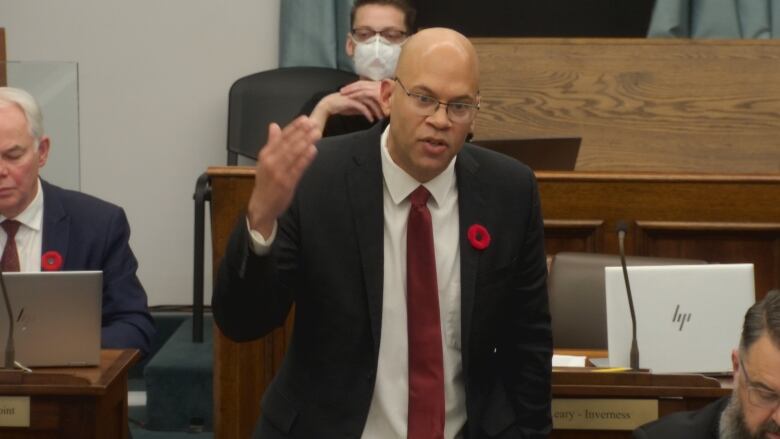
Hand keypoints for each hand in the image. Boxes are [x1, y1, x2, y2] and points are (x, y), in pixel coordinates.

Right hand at [247, 116, 320, 237]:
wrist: (262, 206)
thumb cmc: (266, 183)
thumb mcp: (265, 161)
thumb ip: (271, 143)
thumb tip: (274, 126)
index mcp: (265, 154)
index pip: (281, 137)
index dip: (293, 127)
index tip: (304, 119)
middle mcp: (270, 162)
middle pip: (288, 144)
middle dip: (302, 132)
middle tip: (313, 123)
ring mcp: (278, 172)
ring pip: (293, 154)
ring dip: (306, 142)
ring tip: (316, 133)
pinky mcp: (286, 183)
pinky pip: (297, 169)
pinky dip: (305, 158)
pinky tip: (313, 150)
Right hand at [309, 80, 384, 131]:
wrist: (329, 104)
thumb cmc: (343, 105)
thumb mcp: (356, 107)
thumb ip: (365, 107)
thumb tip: (373, 112)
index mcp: (362, 91)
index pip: (376, 94)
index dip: (383, 102)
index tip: (388, 110)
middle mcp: (360, 91)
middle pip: (375, 97)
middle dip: (382, 106)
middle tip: (387, 115)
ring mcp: (355, 95)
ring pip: (371, 102)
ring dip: (377, 111)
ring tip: (380, 119)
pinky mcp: (351, 101)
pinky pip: (363, 107)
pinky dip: (368, 114)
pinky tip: (371, 120)